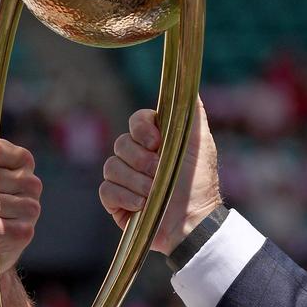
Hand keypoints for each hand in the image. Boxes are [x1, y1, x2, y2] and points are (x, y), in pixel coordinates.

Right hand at [98, 97, 221, 254]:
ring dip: (137, 182)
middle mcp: (136, 156)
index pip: (137, 121)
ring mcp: (124, 179)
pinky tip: (142, 205)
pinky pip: (106, 190)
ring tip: (154, 193)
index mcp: (154, 140)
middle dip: (142, 161)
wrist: (193, 222)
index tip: (156, 142)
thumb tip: (187, 85)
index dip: (142, 129)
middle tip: (160, 173)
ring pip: (112, 167)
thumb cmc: (198, 182)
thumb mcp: (200, 143)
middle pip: (121, 144)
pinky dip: (125, 197)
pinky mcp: (115, 201)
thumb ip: (193, 113)